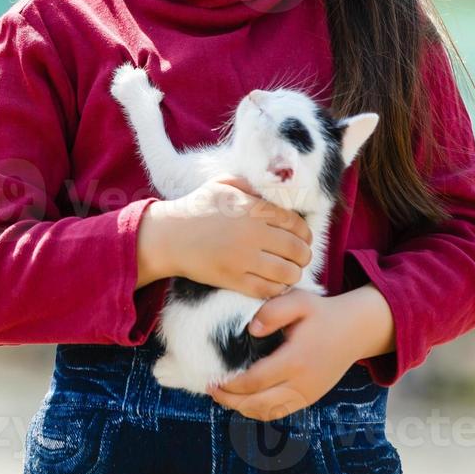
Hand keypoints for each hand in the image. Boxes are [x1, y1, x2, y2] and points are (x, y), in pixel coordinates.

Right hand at [139, 174, 311, 297]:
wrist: (168, 236)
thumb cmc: (197, 207)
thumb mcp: (223, 183)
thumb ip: (252, 185)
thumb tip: (276, 190)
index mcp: (252, 209)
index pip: (295, 223)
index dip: (305, 233)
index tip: (304, 238)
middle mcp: (251, 234)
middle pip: (297, 250)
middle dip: (304, 255)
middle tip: (300, 257)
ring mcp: (242, 259)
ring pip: (287, 273)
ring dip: (293, 273)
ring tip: (289, 271)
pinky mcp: (233, 279)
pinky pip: (267, 289)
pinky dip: (277, 288)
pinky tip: (275, 283)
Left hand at [207, 290, 368, 421]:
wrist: (355, 330)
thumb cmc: (322, 313)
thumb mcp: (299, 301)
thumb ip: (273, 311)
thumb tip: (252, 329)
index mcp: (296, 360)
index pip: (256, 381)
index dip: (231, 385)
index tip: (213, 379)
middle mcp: (302, 383)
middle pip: (259, 404)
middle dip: (231, 401)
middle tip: (211, 389)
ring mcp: (307, 394)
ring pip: (268, 412)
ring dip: (242, 408)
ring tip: (223, 395)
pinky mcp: (309, 398)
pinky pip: (280, 412)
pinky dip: (259, 410)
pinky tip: (244, 399)